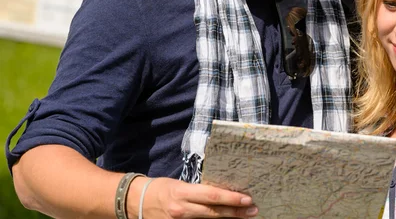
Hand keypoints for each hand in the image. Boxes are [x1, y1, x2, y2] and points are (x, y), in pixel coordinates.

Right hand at [132, 177, 257, 217]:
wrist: (137, 201)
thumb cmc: (161, 188)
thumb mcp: (179, 184)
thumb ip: (198, 190)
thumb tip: (221, 192)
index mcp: (182, 193)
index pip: (212, 196)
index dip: (231, 198)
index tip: (247, 199)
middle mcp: (182, 209)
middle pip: (214, 212)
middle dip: (236, 212)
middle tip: (253, 210)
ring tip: (245, 217)